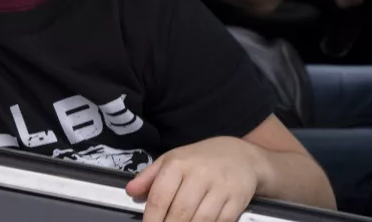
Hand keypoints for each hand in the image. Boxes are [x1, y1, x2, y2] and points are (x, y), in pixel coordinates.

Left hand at [126, 137, 262, 221]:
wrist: (240, 155)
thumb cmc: (199, 160)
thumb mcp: (172, 160)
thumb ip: (149, 177)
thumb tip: (130, 191)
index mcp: (178, 164)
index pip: (160, 197)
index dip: (152, 218)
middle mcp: (199, 174)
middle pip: (180, 211)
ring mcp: (220, 187)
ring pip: (201, 219)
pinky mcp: (238, 199)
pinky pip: (222, 221)